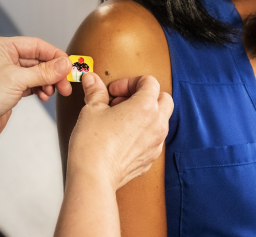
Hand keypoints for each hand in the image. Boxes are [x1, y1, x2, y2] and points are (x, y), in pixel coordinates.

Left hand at [0, 36, 71, 143]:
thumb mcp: (17, 80)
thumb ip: (44, 72)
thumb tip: (65, 64)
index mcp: (0, 46)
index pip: (35, 45)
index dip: (54, 55)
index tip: (69, 65)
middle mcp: (3, 56)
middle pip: (37, 59)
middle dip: (53, 72)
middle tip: (65, 83)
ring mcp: (7, 73)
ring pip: (36, 73)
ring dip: (48, 82)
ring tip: (55, 91)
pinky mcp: (10, 88)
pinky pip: (32, 84)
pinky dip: (40, 89)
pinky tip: (44, 95)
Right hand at [66, 73, 172, 189]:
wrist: (93, 176)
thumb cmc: (93, 143)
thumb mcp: (92, 109)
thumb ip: (96, 91)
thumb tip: (92, 80)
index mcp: (146, 107)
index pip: (149, 82)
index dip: (129, 82)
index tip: (114, 91)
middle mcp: (157, 124)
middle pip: (164, 99)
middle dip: (145, 95)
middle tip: (122, 102)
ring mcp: (156, 143)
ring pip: (161, 120)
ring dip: (145, 114)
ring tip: (120, 119)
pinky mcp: (150, 158)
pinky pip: (153, 139)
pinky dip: (143, 133)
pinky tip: (122, 137)